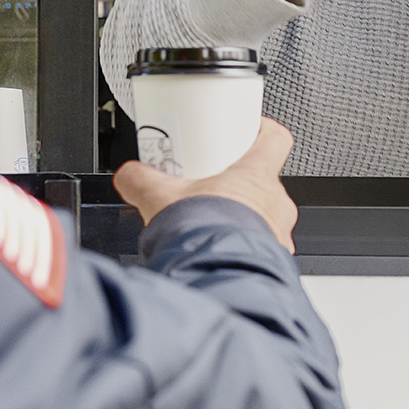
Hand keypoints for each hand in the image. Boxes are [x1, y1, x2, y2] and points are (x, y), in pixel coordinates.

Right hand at [113, 117, 299, 251]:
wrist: (215, 276)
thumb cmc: (203, 235)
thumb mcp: (160, 197)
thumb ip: (141, 179)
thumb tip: (130, 174)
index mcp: (257, 174)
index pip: (274, 139)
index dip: (261, 132)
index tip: (245, 133)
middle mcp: (275, 201)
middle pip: (264, 180)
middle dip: (239, 183)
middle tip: (213, 186)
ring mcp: (278, 231)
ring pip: (265, 214)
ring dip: (244, 215)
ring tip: (213, 220)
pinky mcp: (275, 258)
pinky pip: (264, 244)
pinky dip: (245, 243)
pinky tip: (220, 247)